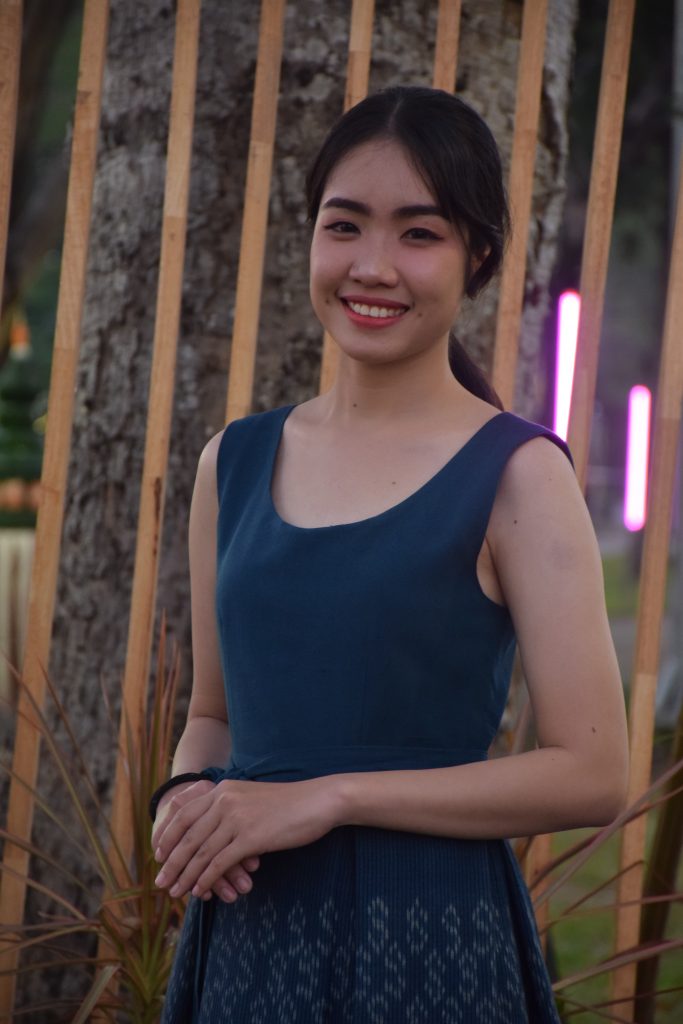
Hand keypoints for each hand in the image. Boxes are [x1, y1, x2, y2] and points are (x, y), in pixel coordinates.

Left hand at [153, 776, 339, 899]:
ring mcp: (237, 818)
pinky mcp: (251, 836)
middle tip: (160, 881)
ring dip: (184, 875)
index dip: (167, 836)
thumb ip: (229, 807)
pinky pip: (220, 862)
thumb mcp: (252, 797)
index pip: (183, 813)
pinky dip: (206, 879)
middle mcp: (225, 800)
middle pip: (187, 835)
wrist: (317, 801)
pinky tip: (200, 891)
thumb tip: (210, 831)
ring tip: (175, 892)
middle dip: (171, 861)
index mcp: (223, 789)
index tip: (157, 854)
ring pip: (200, 852)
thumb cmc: (288, 803)